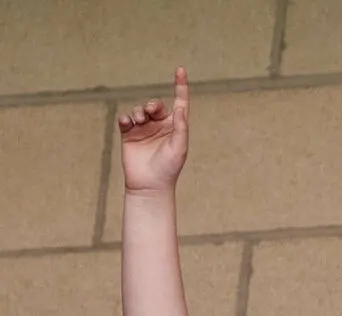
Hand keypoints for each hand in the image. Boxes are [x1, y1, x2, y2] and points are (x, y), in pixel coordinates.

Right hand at [118, 67, 189, 193]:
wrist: (149, 185)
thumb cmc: (169, 168)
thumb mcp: (180, 147)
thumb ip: (181, 127)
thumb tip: (181, 108)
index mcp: (176, 126)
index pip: (180, 102)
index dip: (180, 86)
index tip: (180, 69)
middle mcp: (160, 125)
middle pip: (155, 105)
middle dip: (152, 104)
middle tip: (150, 111)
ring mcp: (144, 129)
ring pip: (139, 110)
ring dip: (138, 112)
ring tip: (139, 121)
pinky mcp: (129, 135)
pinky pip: (125, 119)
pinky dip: (125, 118)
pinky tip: (127, 123)